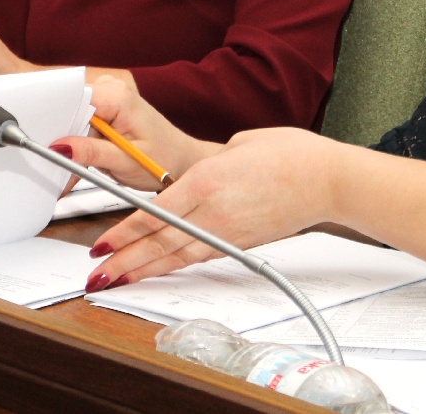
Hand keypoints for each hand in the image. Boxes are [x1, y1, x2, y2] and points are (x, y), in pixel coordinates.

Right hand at [53, 76, 210, 190]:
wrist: (180, 161)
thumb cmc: (164, 160)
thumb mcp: (125, 162)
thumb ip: (92, 153)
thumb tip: (60, 146)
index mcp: (117, 96)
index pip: (71, 98)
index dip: (53, 120)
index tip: (43, 143)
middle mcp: (111, 90)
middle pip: (67, 110)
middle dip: (59, 139)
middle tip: (57, 167)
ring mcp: (107, 98)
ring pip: (70, 120)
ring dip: (67, 146)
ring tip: (70, 170)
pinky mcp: (104, 110)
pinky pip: (78, 124)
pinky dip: (76, 145)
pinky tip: (77, 164)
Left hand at [78, 127, 344, 289]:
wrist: (329, 179)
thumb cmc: (291, 154)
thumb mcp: (239, 144)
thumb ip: (208, 163)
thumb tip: (194, 179)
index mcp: (208, 180)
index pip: (155, 213)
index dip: (124, 232)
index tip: (100, 244)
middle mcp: (214, 211)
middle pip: (160, 241)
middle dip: (124, 260)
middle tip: (96, 275)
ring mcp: (228, 231)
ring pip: (177, 256)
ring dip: (144, 270)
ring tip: (116, 281)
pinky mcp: (241, 241)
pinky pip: (199, 257)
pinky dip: (174, 266)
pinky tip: (158, 271)